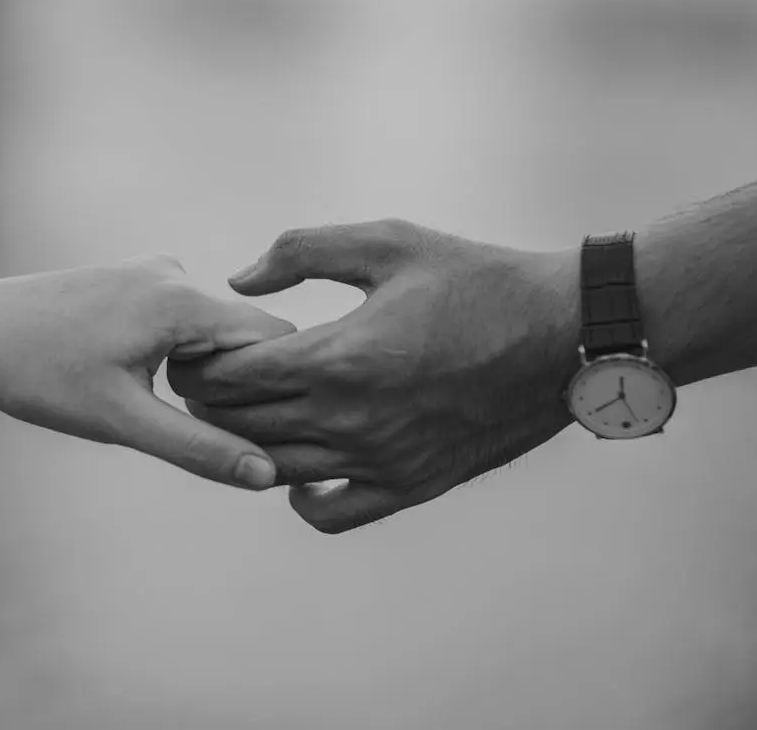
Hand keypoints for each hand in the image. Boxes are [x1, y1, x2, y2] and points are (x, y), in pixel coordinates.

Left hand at [0, 255, 294, 489]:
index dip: (278, 388)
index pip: (275, 338)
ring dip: (205, 372)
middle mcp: (176, 272)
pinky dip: (179, 353)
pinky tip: (133, 380)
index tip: (260, 432)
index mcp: (182, 299)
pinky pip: (183, 319)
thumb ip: (199, 448)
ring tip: (152, 404)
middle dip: (238, 385)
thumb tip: (265, 475)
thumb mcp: (122, 421)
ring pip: (214, 330)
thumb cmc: (38, 375)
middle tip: (199, 429)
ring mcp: (153, 271)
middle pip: (246, 334)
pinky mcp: (134, 278)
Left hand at [168, 219, 579, 531]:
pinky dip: (300, 498)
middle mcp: (350, 419)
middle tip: (204, 381)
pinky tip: (300, 469)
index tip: (194, 349)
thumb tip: (239, 281)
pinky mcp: (409, 486)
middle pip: (239, 426)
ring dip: (242, 445)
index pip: (229, 378)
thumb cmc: (475, 280)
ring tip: (242, 416)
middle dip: (208, 403)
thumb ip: (302, 251)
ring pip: (272, 470)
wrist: (562, 335)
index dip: (197, 364)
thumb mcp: (389, 242)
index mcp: (338, 357)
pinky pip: (330, 514)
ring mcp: (379, 460)